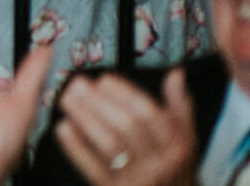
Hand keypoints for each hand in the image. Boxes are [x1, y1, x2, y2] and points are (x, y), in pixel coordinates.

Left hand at [51, 69, 197, 185]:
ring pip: (110, 144)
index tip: (103, 79)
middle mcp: (161, 162)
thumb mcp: (186, 139)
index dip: (125, 94)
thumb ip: (180, 106)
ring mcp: (138, 179)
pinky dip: (77, 147)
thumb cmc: (175, 168)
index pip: (150, 114)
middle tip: (77, 84)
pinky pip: (94, 168)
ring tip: (67, 99)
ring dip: (85, 118)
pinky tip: (63, 128)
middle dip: (99, 102)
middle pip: (128, 126)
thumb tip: (176, 72)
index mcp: (178, 145)